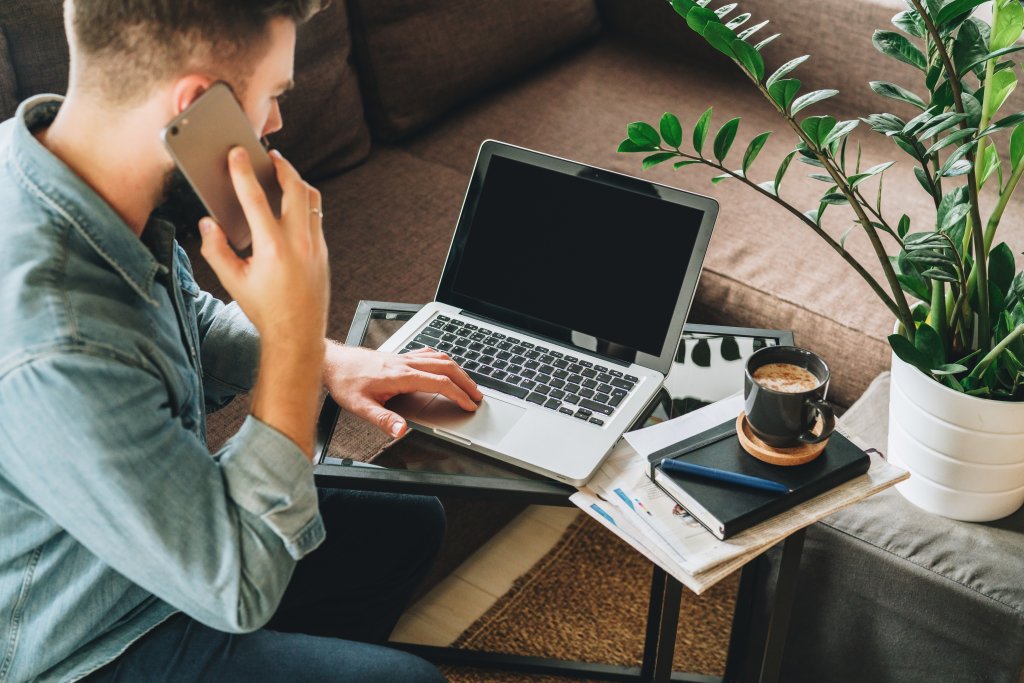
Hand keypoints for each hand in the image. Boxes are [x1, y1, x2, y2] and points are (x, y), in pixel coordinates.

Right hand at [198, 147, 328, 353]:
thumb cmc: (264, 309)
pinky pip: (316, 217)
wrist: (298, 333)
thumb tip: (208, 223)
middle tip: (270, 156)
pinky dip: (305, 203)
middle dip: (283, 167)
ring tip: (284, 173)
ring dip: (298, 182)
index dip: (243, 172)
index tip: (238, 153)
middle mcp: (298, 243)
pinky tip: (293, 203)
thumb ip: (215, 249)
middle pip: (295, 189)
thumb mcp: (232, 281)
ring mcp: (315, 246)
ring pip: (312, 200)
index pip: (255, 199)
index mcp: (272, 248)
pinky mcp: (324, 252)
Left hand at [323, 345, 483, 437]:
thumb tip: (402, 431)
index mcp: (400, 376)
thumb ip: (383, 420)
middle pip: (446, 367)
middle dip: (466, 381)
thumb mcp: (360, 407)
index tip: (469, 405)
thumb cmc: (345, 382)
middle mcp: (405, 363)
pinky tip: (445, 366)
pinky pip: (429, 354)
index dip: (458, 394)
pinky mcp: (400, 355)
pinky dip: (444, 361)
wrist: (333, 362)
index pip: (439, 383)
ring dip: (458, 370)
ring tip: (468, 383)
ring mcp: (404, 357)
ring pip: (440, 358)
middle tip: (478, 395)